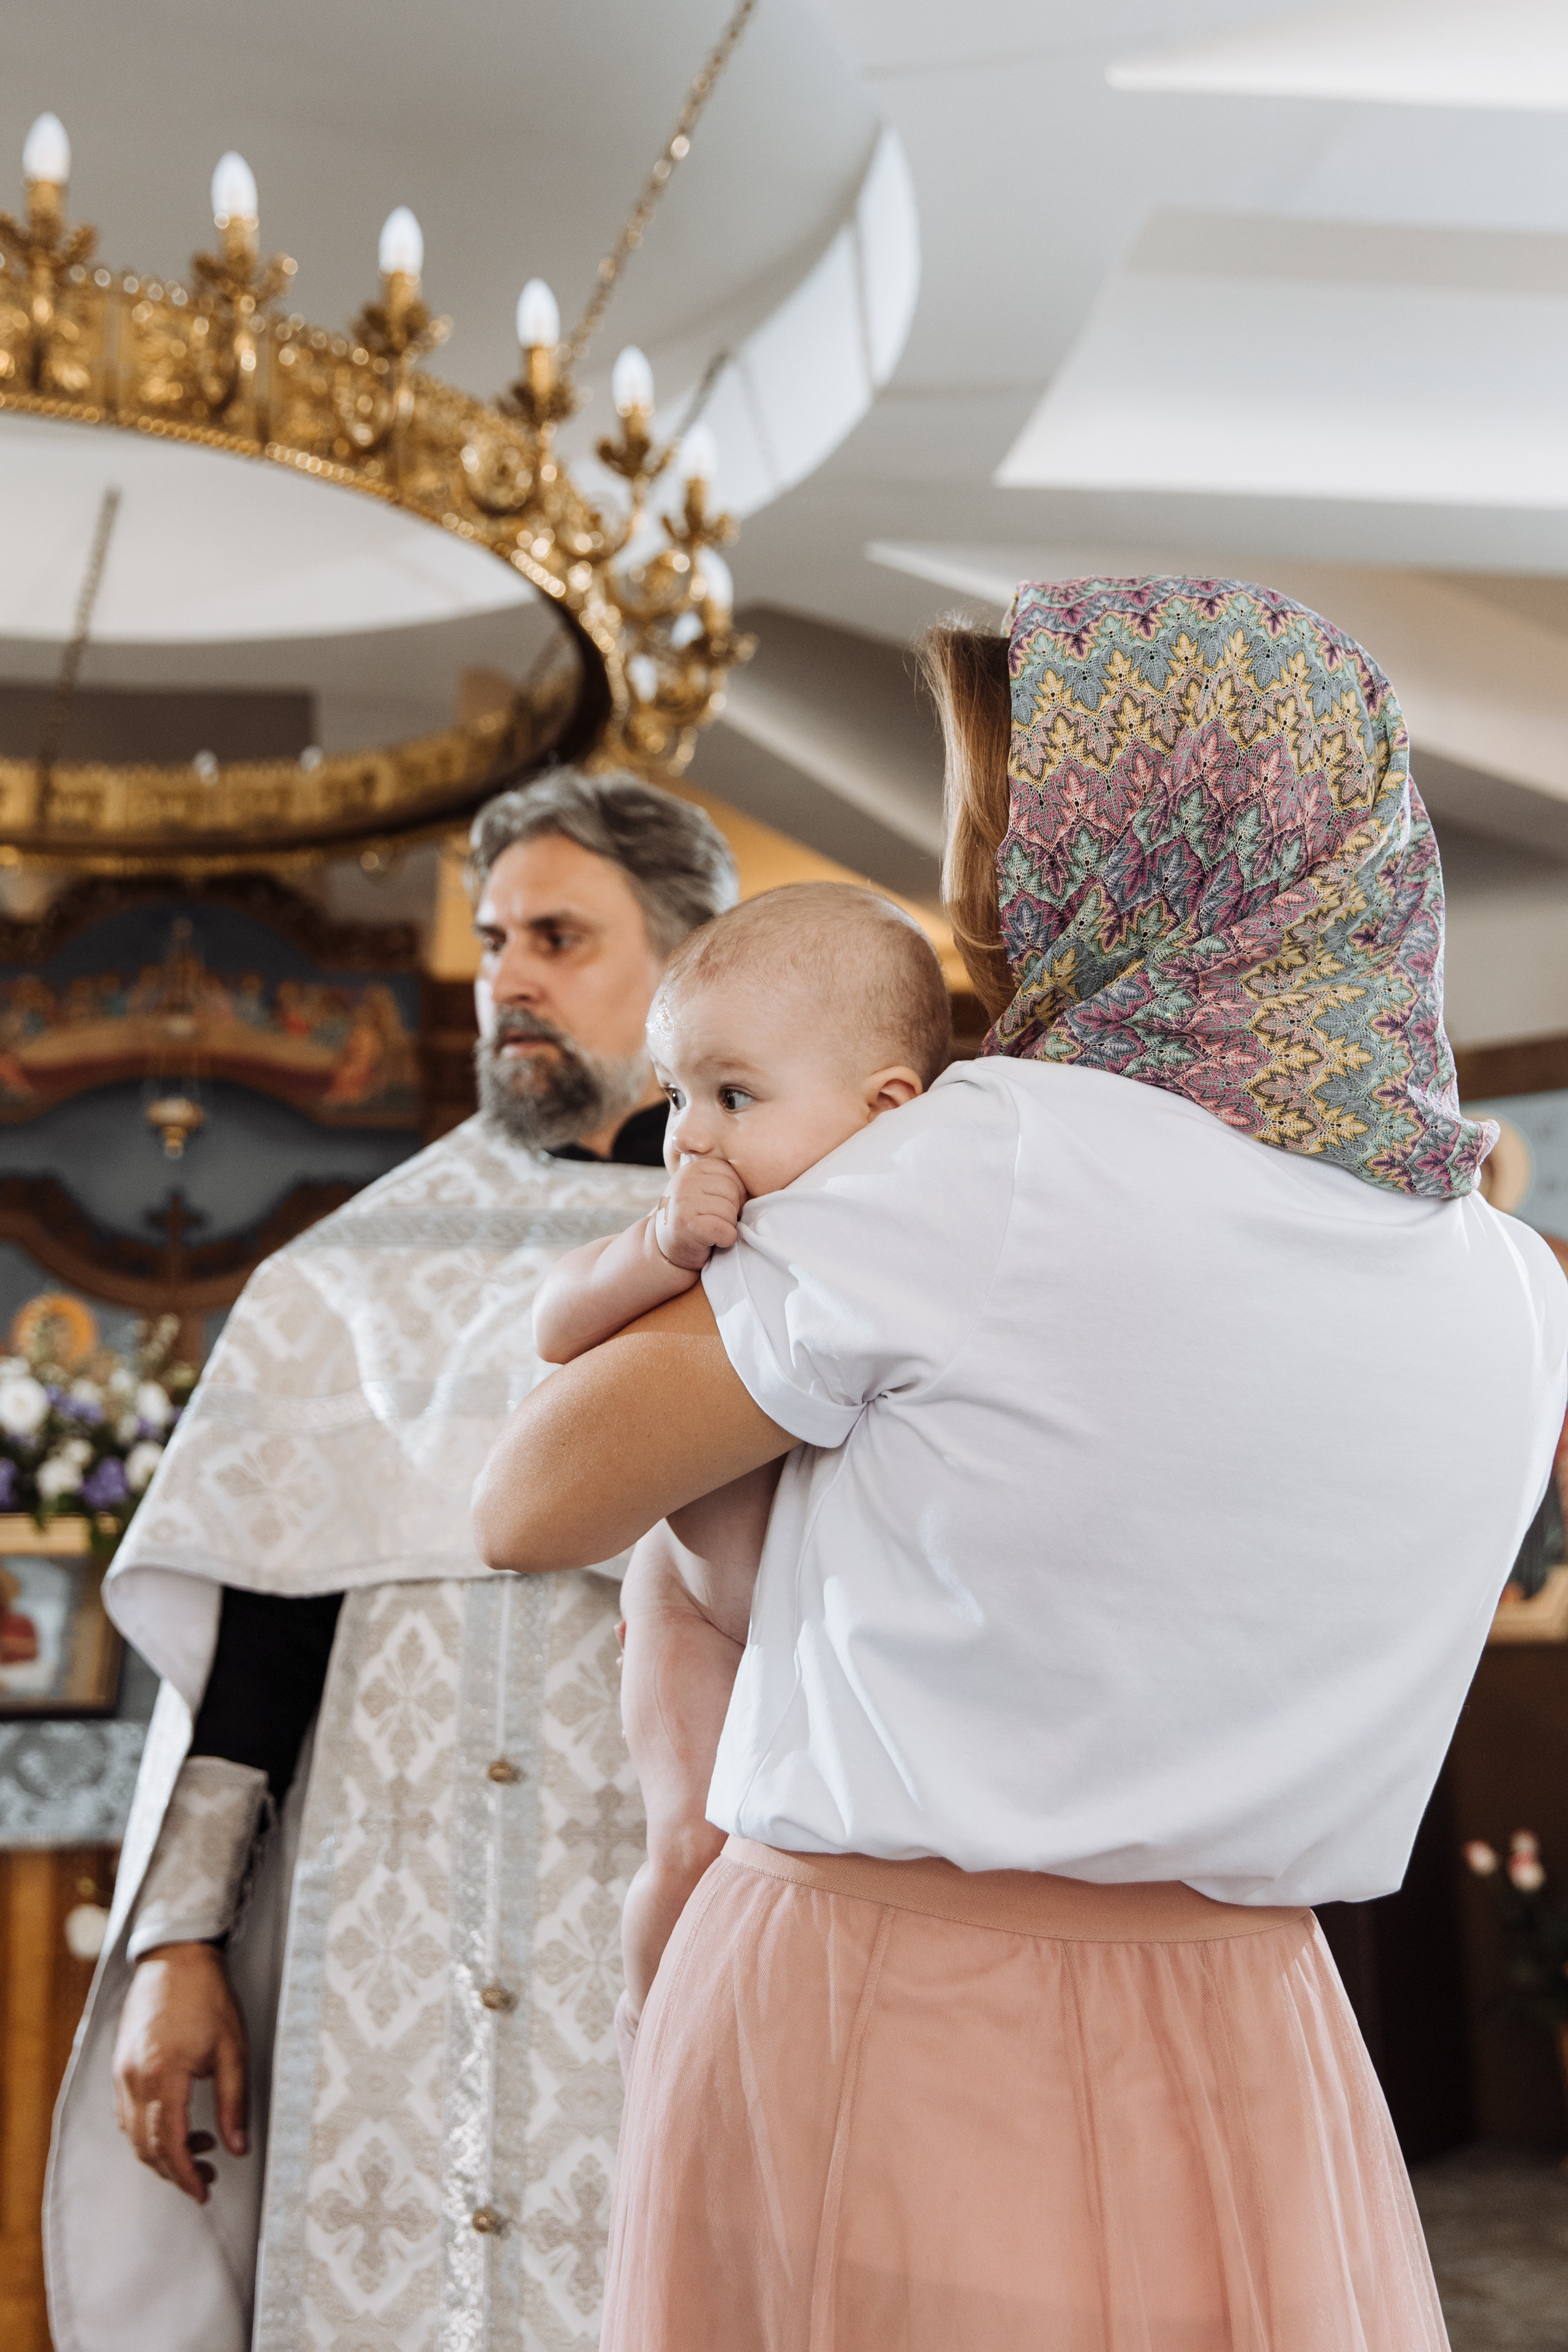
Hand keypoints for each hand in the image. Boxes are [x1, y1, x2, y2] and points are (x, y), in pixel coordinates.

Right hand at [112, 1941, 248, 2202]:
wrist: (175, 1957)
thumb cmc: (208, 1998)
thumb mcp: (232, 2049)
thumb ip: (234, 2103)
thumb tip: (239, 2148)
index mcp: (163, 2077)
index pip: (168, 2145)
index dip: (185, 2176)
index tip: (203, 2192)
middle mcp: (134, 2080)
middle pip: (146, 2147)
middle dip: (174, 2171)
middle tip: (206, 2178)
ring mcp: (121, 2073)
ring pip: (133, 2134)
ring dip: (161, 2151)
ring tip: (199, 2148)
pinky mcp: (118, 2065)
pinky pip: (126, 2114)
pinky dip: (147, 2130)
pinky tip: (175, 2123)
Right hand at [655, 1158, 746, 1271]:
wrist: (667, 1249)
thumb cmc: (695, 1218)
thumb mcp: (704, 1190)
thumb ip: (724, 1179)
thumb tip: (763, 1174)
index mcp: (694, 1167)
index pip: (733, 1176)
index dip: (735, 1196)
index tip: (720, 1206)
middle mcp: (686, 1180)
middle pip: (733, 1193)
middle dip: (731, 1211)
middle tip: (715, 1221)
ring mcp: (684, 1202)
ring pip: (730, 1212)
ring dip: (727, 1226)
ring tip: (711, 1230)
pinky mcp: (687, 1225)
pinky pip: (724, 1230)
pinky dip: (725, 1239)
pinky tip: (713, 1241)